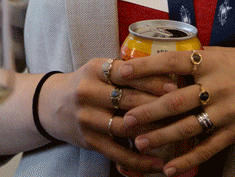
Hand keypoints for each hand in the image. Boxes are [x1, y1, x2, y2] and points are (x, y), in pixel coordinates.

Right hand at [36, 59, 176, 174]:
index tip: (175, 85)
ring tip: (176, 134)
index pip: (126, 73)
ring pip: (125, 127)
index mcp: (94, 70)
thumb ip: (127, 71)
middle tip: (182, 109)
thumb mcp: (100, 69)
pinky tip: (158, 164)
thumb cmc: (88, 84)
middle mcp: (87, 93)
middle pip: (128, 100)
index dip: (152, 80)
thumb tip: (169, 71)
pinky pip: (118, 153)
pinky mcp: (90, 141)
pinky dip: (139, 161)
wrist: (52, 105)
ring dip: (152, 132)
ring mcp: (87, 119)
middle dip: (158, 105)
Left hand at [117, 46, 234, 173]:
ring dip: (161, 137)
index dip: (145, 67)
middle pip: (175, 100)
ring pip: (188, 127)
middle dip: (147, 111)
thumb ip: (196, 59)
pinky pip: (208, 148)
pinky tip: (170, 168)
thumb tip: (163, 58)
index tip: (120, 71)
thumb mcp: (224, 54)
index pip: (171, 62)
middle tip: (123, 119)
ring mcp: (227, 110)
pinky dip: (188, 159)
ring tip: (139, 144)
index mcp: (210, 61)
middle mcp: (217, 85)